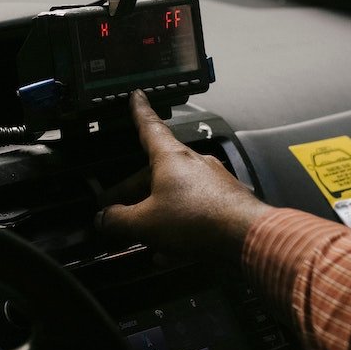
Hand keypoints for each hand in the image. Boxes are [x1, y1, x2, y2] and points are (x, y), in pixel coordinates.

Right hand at [97, 91, 271, 262]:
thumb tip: (103, 219)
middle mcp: (192, 164)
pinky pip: (192, 211)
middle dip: (134, 191)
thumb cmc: (197, 219)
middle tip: (117, 208)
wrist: (246, 236)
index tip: (137, 97)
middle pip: (155, 172)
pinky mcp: (225, 202)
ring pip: (174, 195)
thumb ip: (119, 220)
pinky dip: (176, 227)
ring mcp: (211, 183)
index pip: (149, 126)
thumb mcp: (145, 223)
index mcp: (170, 158)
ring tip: (142, 237)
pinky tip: (168, 253)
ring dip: (155, 214)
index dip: (139, 112)